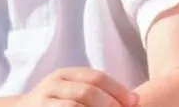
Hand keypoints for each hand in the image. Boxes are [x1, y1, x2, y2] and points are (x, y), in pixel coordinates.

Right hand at [19, 67, 138, 106]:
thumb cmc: (55, 105)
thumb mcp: (70, 92)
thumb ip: (96, 94)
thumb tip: (135, 101)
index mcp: (64, 75)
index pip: (96, 77)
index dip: (118, 89)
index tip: (135, 102)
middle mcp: (52, 85)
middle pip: (87, 91)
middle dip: (110, 104)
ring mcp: (43, 102)